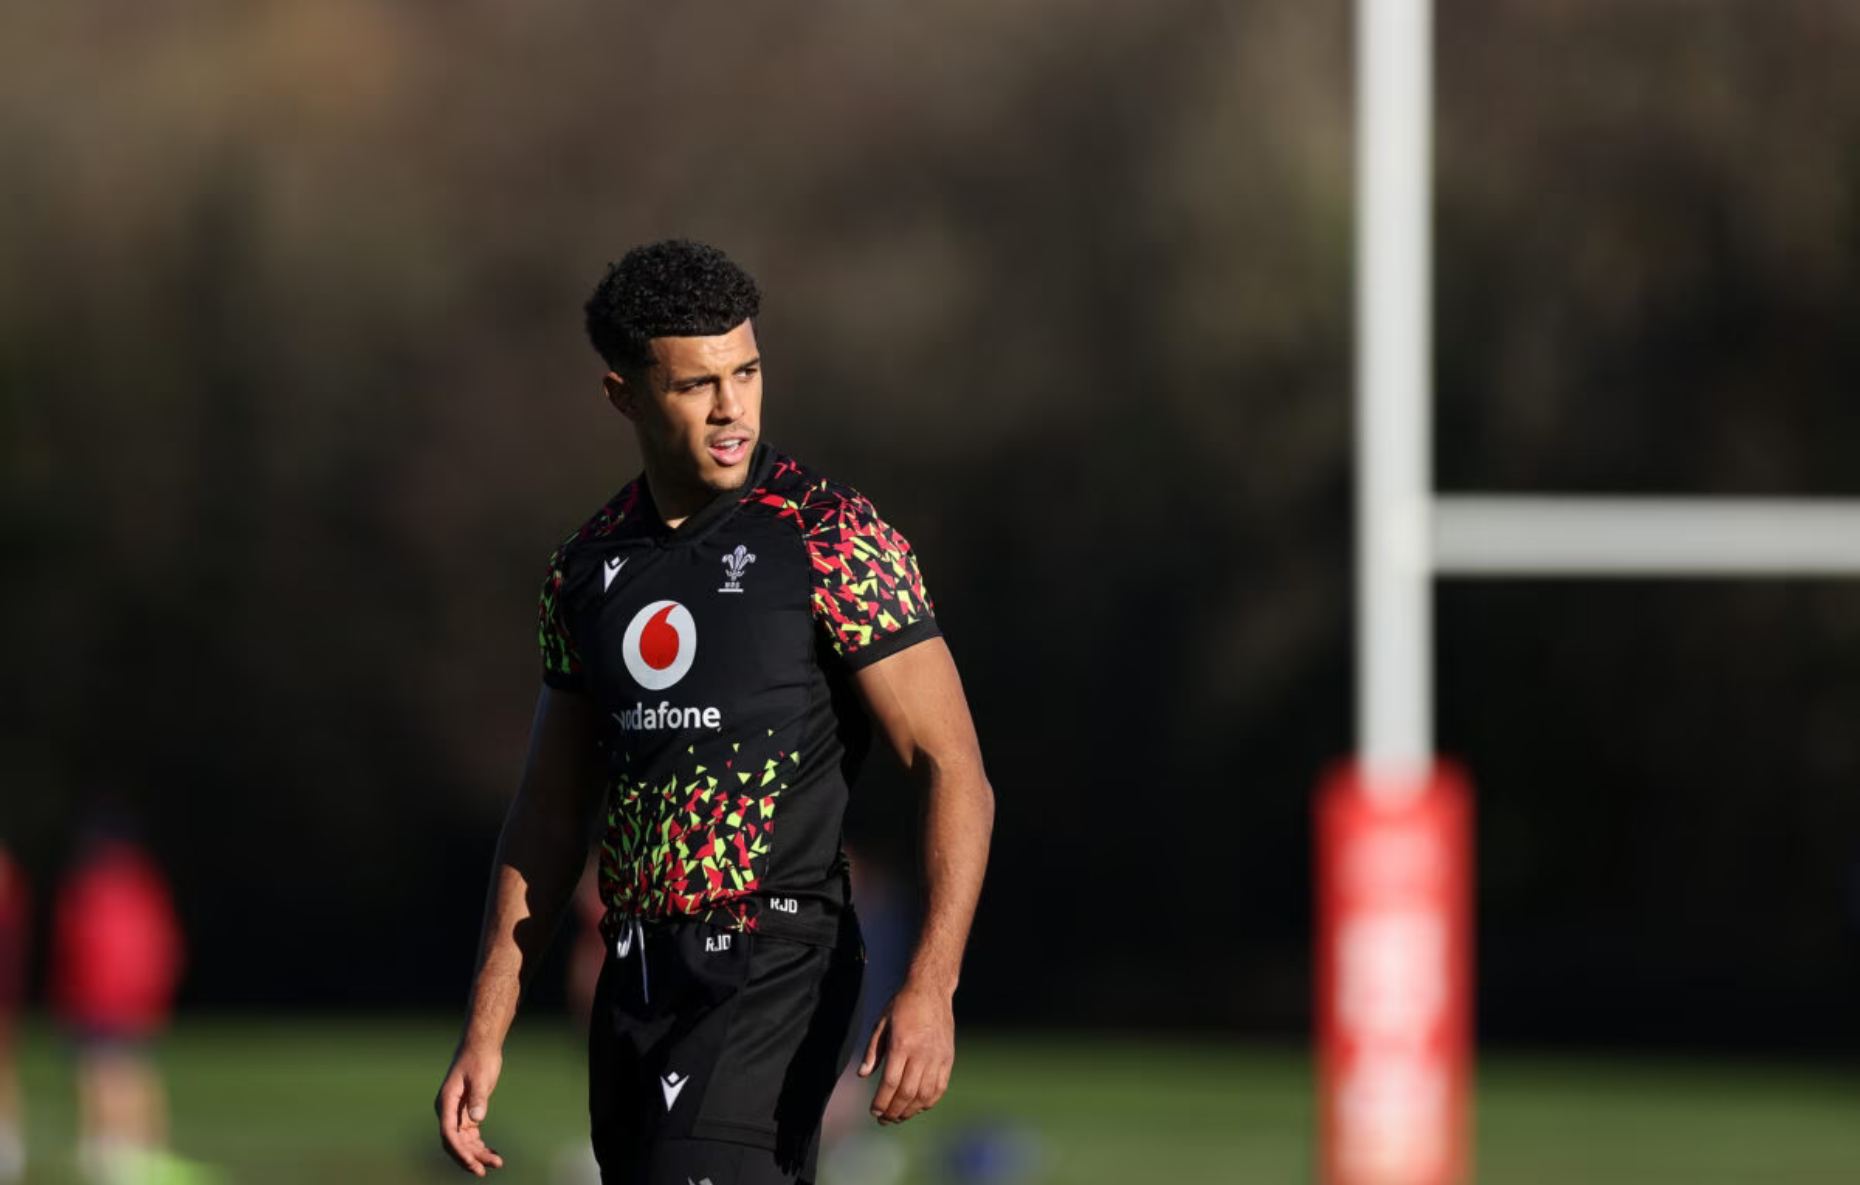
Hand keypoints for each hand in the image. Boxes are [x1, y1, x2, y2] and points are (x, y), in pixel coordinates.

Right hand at [435, 1042, 505, 1175]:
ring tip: (496, 1163)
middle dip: (468, 1157)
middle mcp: (448, 1111)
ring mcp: (457, 1114)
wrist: (481, 1047)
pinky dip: (480, 1146)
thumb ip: (478, 1098)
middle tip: (483, 1170)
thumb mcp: (480, 1077)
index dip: (458, 1150)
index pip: (448, 1133)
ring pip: (464, 1141)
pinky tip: (493, 1154)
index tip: (472, 1162)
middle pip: (455, 1141)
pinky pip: (471, 1136)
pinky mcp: (467, 1114)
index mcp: (446, 1102)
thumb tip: (477, 1120)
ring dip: (477, 1153)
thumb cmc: (479, 1060)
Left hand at [858, 979, 954, 1124]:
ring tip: (898, 1117)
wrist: (931, 990)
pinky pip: (940, 1087)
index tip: (873, 1111)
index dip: (881, 1101)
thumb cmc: (903, 1006)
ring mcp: (937, 1057)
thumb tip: (862, 1075)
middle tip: (883, 1119)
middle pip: (907, 1092)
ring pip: (924, 1094)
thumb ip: (872, 1050)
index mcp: (902, 1044)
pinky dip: (929, 1102)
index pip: (890, 1082)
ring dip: (910, 1110)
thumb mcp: (881, 1023)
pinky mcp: (948, 1058)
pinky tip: (918, 1107)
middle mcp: (921, 1053)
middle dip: (893, 1111)